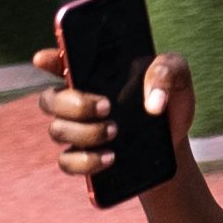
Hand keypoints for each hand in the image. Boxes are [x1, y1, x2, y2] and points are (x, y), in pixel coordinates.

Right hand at [33, 36, 194, 190]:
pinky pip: (66, 162)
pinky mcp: (82, 159)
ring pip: (56, 130)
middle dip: (73, 104)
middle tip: (106, 107)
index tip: (43, 59)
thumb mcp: (178, 78)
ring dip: (84, 132)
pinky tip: (109, 158)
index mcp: (93, 73)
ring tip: (114, 132)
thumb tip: (153, 102)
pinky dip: (84, 161)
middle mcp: (77, 100)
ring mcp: (77, 131)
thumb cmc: (170, 102)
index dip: (48, 60)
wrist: (174, 145)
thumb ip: (168, 71)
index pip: (59, 61)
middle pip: (49, 100)